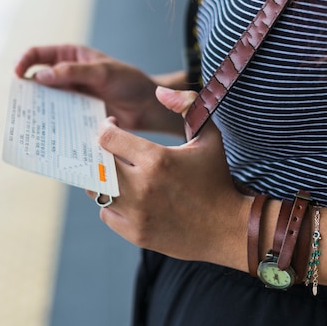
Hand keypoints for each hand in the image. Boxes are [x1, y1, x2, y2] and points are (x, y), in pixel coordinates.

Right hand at [15, 44, 181, 132]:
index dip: (24, 62)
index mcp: (70, 56)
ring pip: (47, 101)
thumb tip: (40, 76)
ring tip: (31, 120)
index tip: (18, 76)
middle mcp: (67, 75)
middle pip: (38, 79)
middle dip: (28, 90)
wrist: (148, 107)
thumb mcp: (102, 72)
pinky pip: (59, 117)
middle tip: (21, 104)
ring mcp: (71, 95)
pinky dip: (52, 123)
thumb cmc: (129, 82)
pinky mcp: (77, 114)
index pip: (38, 54)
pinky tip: (48, 132)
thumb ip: (72, 72)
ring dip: (39, 109)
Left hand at [90, 87, 251, 270]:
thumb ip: (187, 105)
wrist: (229, 228)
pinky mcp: (135, 233)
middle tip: (109, 151)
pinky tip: (126, 198)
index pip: (108, 138)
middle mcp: (142, 186)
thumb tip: (160, 91)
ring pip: (96, 191)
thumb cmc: (216, 179)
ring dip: (102, 180)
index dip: (105, 128)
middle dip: (99, 153)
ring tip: (116, 174)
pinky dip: (112, 205)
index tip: (112, 126)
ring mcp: (137, 212)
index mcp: (156, 159)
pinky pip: (106, 214)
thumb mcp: (208, 136)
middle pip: (97, 164)